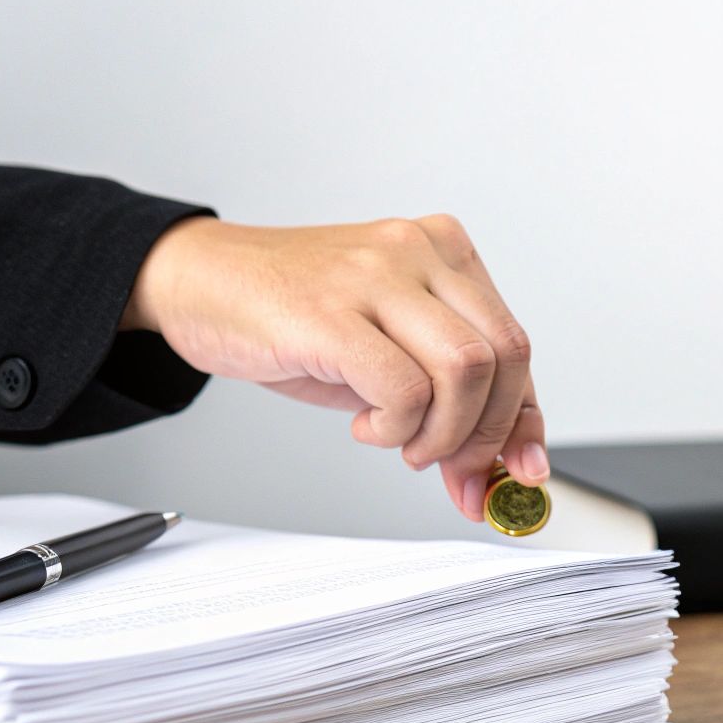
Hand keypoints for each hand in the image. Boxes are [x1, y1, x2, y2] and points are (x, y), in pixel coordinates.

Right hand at [122, 215, 546, 521]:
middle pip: (504, 356)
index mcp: (446, 250)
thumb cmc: (296, 317)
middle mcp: (418, 250)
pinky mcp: (331, 311)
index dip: (522, 422)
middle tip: (449, 467)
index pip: (515, 346)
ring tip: (400, 442)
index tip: (519, 472)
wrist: (200, 282)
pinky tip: (365, 425)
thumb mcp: (391, 351)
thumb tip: (501, 471)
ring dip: (441, 433)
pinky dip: (395, 428)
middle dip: (487, 433)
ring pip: (465, 369)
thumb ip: (450, 396)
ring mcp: (375, 274)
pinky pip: (403, 387)